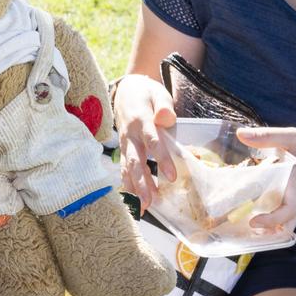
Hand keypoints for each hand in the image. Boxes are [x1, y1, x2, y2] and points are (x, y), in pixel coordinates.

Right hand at [114, 74, 177, 211]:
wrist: (125, 89)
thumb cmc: (146, 93)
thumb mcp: (157, 93)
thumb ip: (163, 106)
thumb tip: (165, 118)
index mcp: (141, 120)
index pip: (152, 141)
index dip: (161, 159)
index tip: (171, 176)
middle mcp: (130, 134)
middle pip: (136, 161)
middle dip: (142, 182)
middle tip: (150, 200)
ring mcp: (125, 143)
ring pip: (128, 167)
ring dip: (134, 187)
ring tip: (143, 206)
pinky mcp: (124, 148)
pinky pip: (124, 167)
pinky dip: (128, 184)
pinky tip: (135, 199)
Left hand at [235, 127, 295, 228]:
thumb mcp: (294, 136)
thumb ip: (267, 136)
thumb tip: (241, 134)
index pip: (286, 211)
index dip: (270, 220)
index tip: (253, 221)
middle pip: (284, 223)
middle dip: (266, 228)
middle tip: (243, 221)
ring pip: (287, 221)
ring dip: (271, 225)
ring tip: (248, 219)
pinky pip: (289, 213)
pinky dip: (276, 217)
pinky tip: (258, 208)